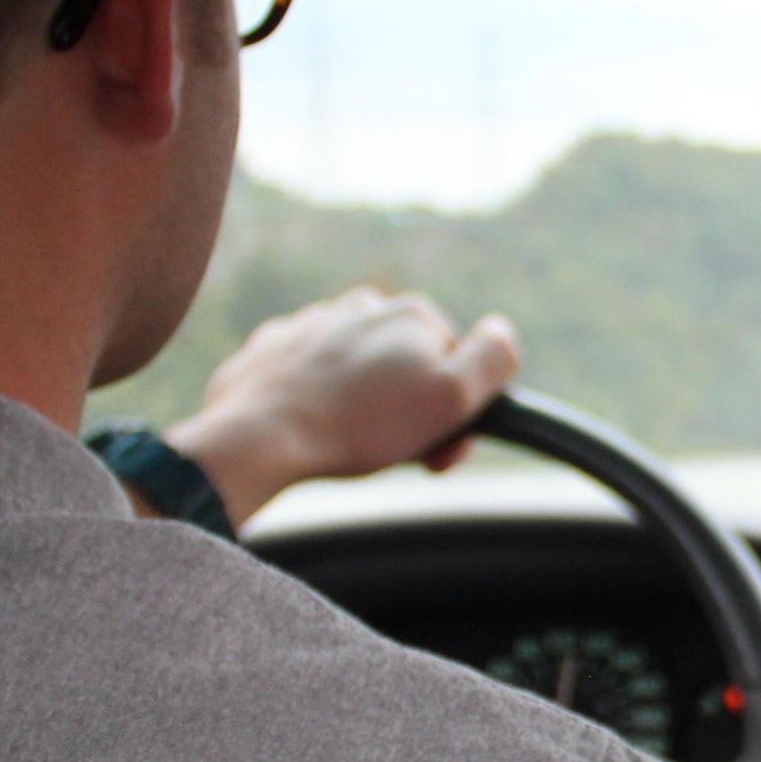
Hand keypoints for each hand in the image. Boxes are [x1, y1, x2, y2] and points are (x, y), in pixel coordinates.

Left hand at [165, 287, 522, 527]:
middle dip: (410, 410)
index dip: (456, 414)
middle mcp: (364, 307)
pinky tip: (311, 428)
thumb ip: (494, 357)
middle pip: (407, 366)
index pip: (457, 366)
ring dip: (364, 404)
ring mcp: (314, 324)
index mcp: (413, 314)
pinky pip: (310, 373)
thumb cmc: (361, 426)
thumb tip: (501, 331)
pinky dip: (318, 399)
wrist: (259, 438)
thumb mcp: (452, 398)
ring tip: (349, 442)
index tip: (437, 452)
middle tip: (395, 454)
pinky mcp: (273, 348)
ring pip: (359, 368)